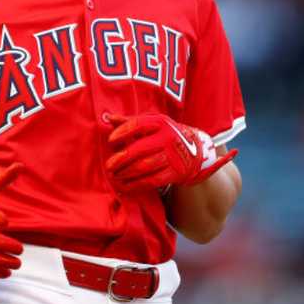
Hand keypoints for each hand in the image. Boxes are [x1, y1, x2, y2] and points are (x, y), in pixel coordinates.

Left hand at [104, 113, 236, 192]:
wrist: (195, 151)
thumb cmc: (166, 134)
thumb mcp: (153, 123)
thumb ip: (131, 121)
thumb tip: (108, 118)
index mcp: (161, 122)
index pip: (138, 124)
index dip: (122, 132)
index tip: (110, 140)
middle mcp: (168, 138)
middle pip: (140, 149)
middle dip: (121, 158)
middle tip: (108, 165)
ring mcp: (173, 156)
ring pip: (145, 166)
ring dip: (126, 173)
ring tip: (114, 175)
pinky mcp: (176, 172)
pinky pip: (153, 180)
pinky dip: (136, 184)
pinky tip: (125, 185)